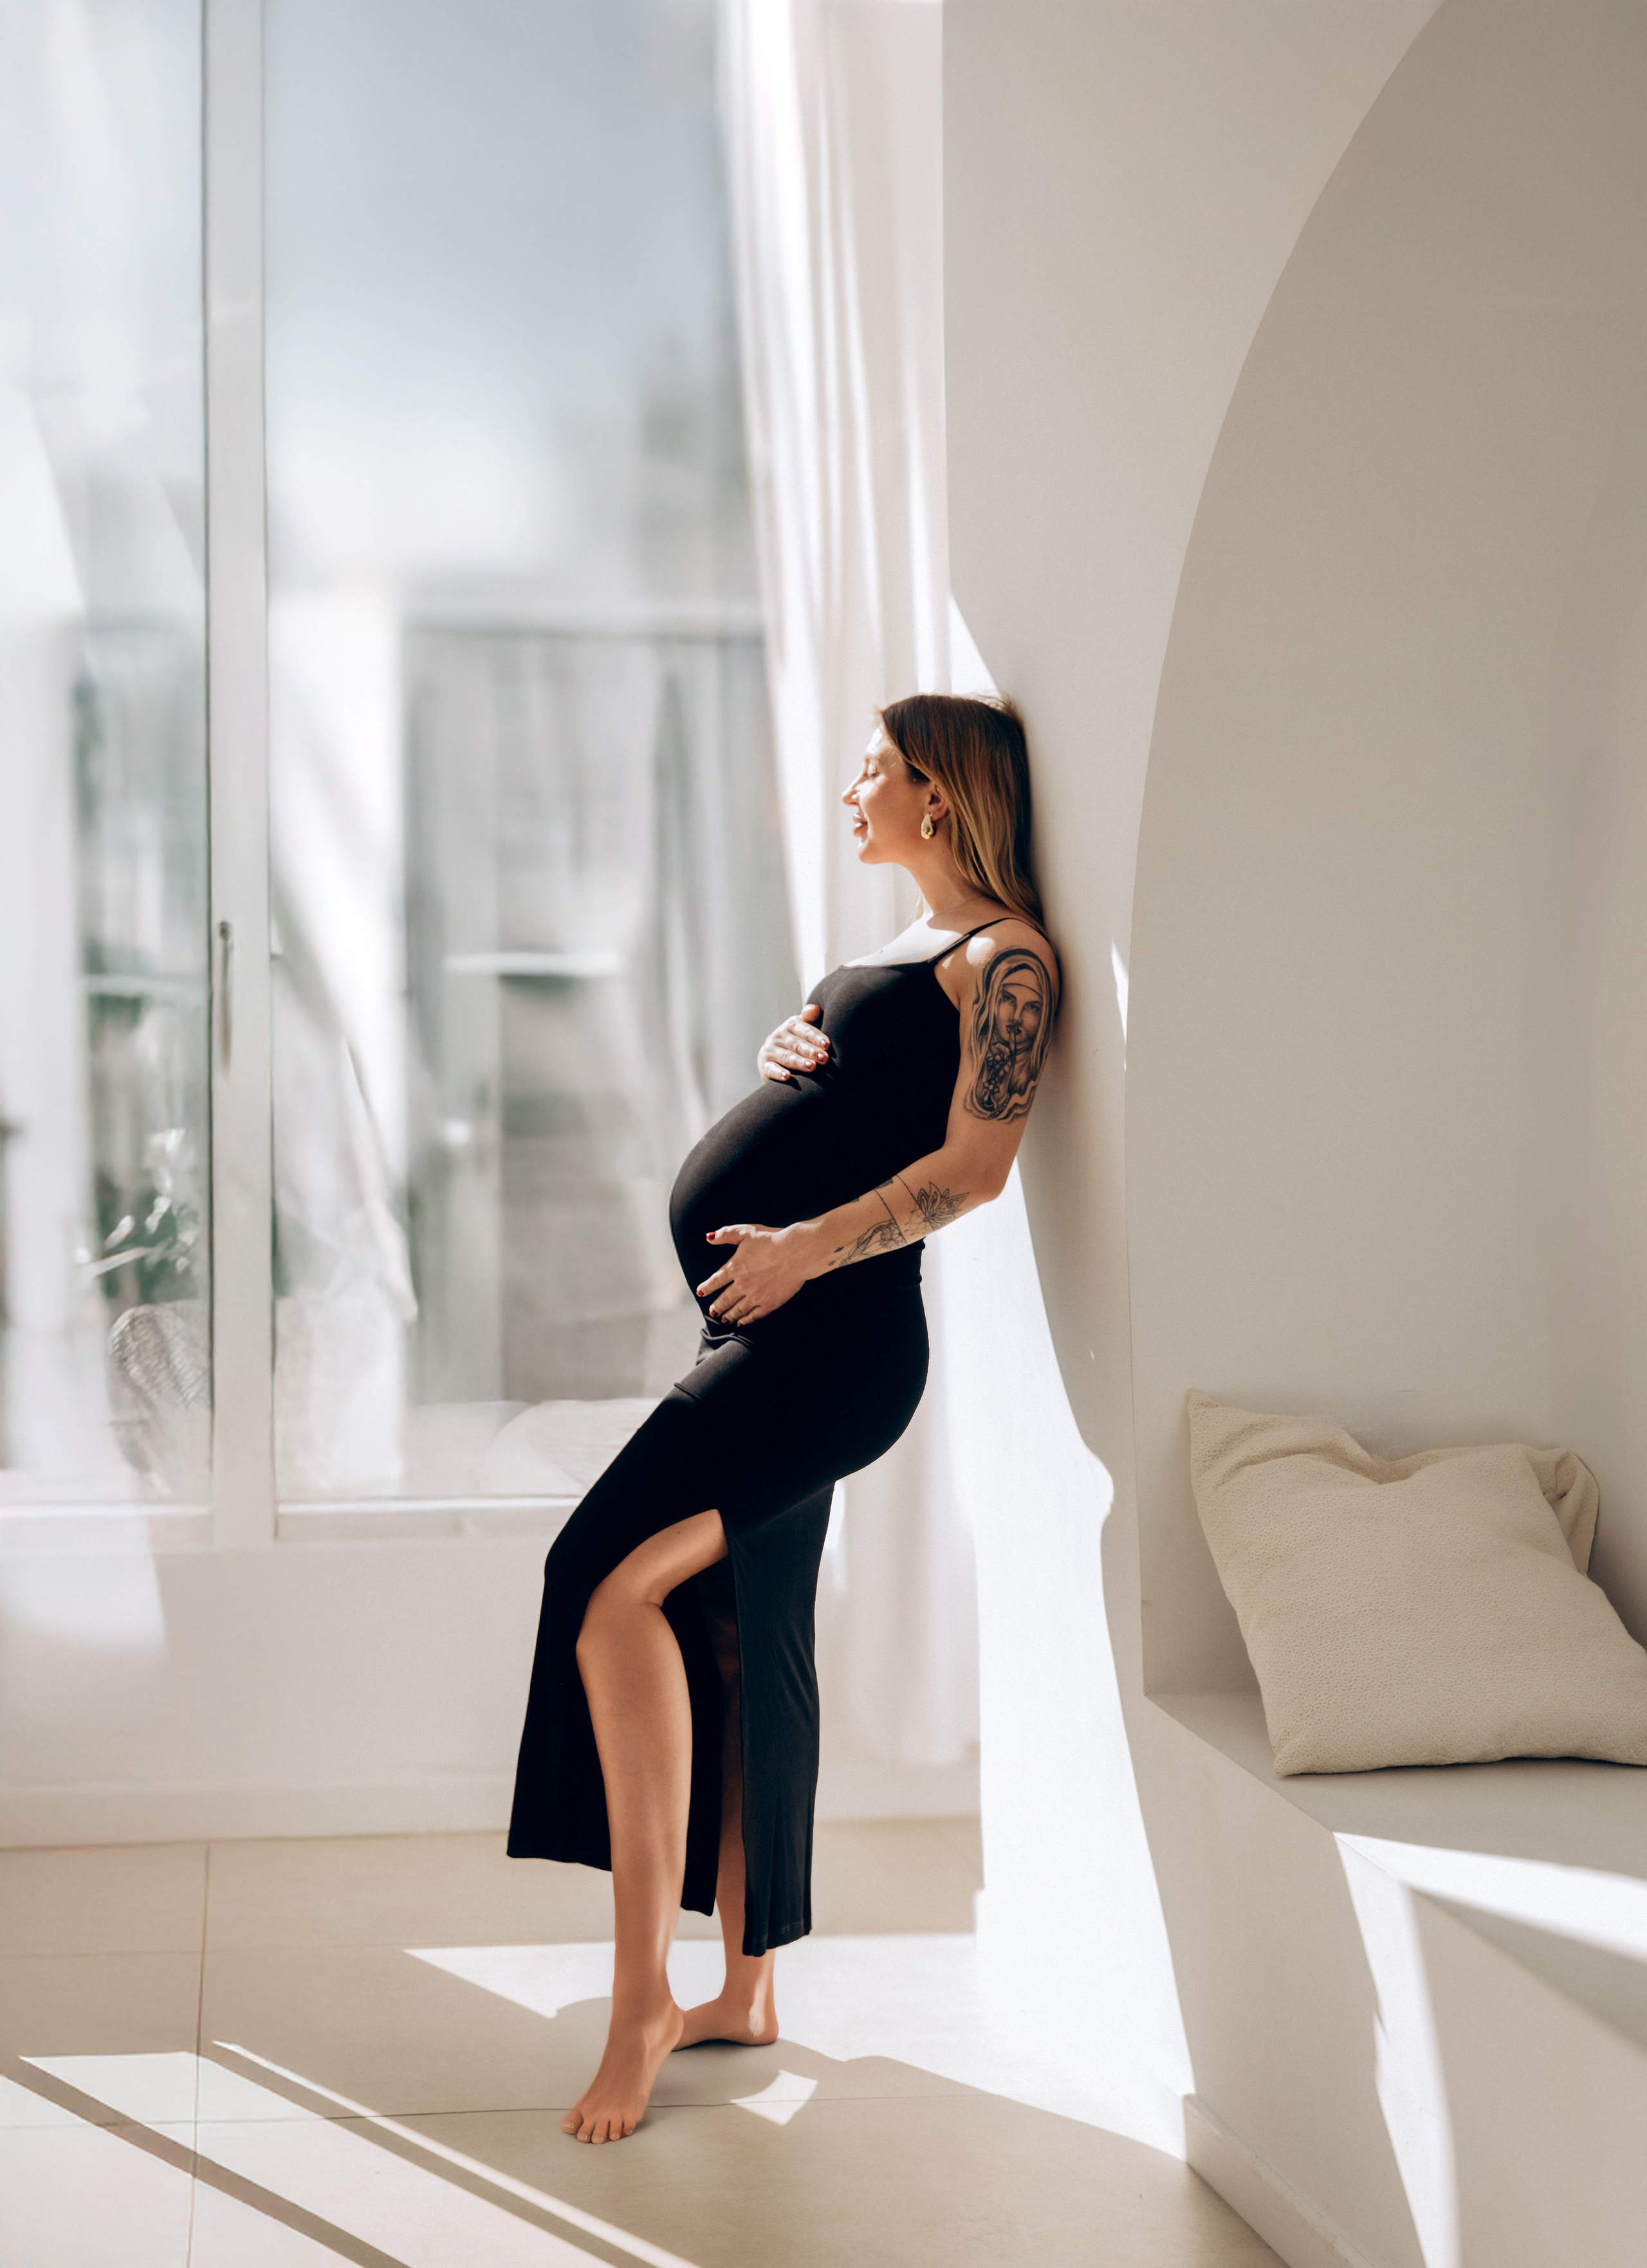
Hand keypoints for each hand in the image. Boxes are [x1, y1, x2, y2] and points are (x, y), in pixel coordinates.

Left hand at [697, 1222, 816, 1323]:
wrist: (795, 1253)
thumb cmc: (772, 1239)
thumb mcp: (746, 1231)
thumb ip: (726, 1234)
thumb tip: (709, 1237)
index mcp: (735, 1267)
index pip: (715, 1280)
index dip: (707, 1287)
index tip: (700, 1292)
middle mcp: (742, 1284)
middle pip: (724, 1299)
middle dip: (717, 1306)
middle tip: (712, 1311)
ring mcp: (755, 1296)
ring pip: (737, 1310)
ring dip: (729, 1315)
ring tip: (724, 1319)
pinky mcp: (769, 1304)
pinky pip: (753, 1316)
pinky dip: (745, 1320)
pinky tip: (741, 1323)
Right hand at [757, 1003, 830, 1082]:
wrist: (773, 1059)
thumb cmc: (796, 1044)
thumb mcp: (803, 1030)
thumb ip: (810, 1019)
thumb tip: (816, 1008)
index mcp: (791, 1025)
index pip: (804, 1030)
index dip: (816, 1037)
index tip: (827, 1045)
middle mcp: (778, 1036)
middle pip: (797, 1044)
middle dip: (811, 1051)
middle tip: (823, 1058)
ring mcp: (770, 1050)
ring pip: (786, 1056)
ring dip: (799, 1062)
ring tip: (811, 1067)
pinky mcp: (764, 1065)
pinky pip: (772, 1069)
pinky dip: (779, 1073)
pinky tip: (787, 1077)